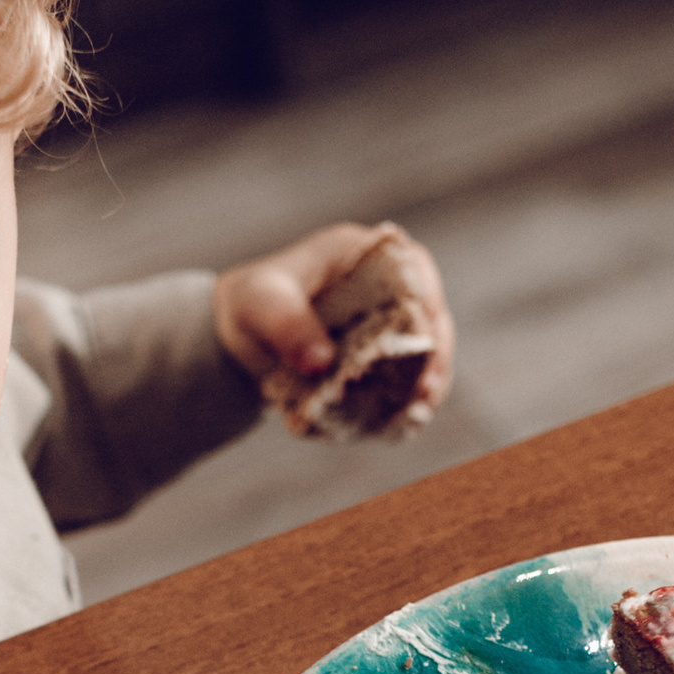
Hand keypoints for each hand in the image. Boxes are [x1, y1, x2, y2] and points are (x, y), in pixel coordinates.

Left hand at [213, 220, 454, 422]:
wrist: (239, 335)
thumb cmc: (252, 302)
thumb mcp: (260, 304)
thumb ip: (288, 325)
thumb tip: (321, 362)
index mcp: (362, 252)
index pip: (413, 266)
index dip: (428, 300)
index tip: (426, 336)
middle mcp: (385, 284)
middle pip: (429, 312)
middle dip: (435, 351)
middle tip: (428, 388)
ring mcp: (387, 321)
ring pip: (424, 347)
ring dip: (427, 378)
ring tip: (421, 410)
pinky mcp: (380, 355)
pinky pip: (404, 374)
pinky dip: (406, 396)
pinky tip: (405, 420)